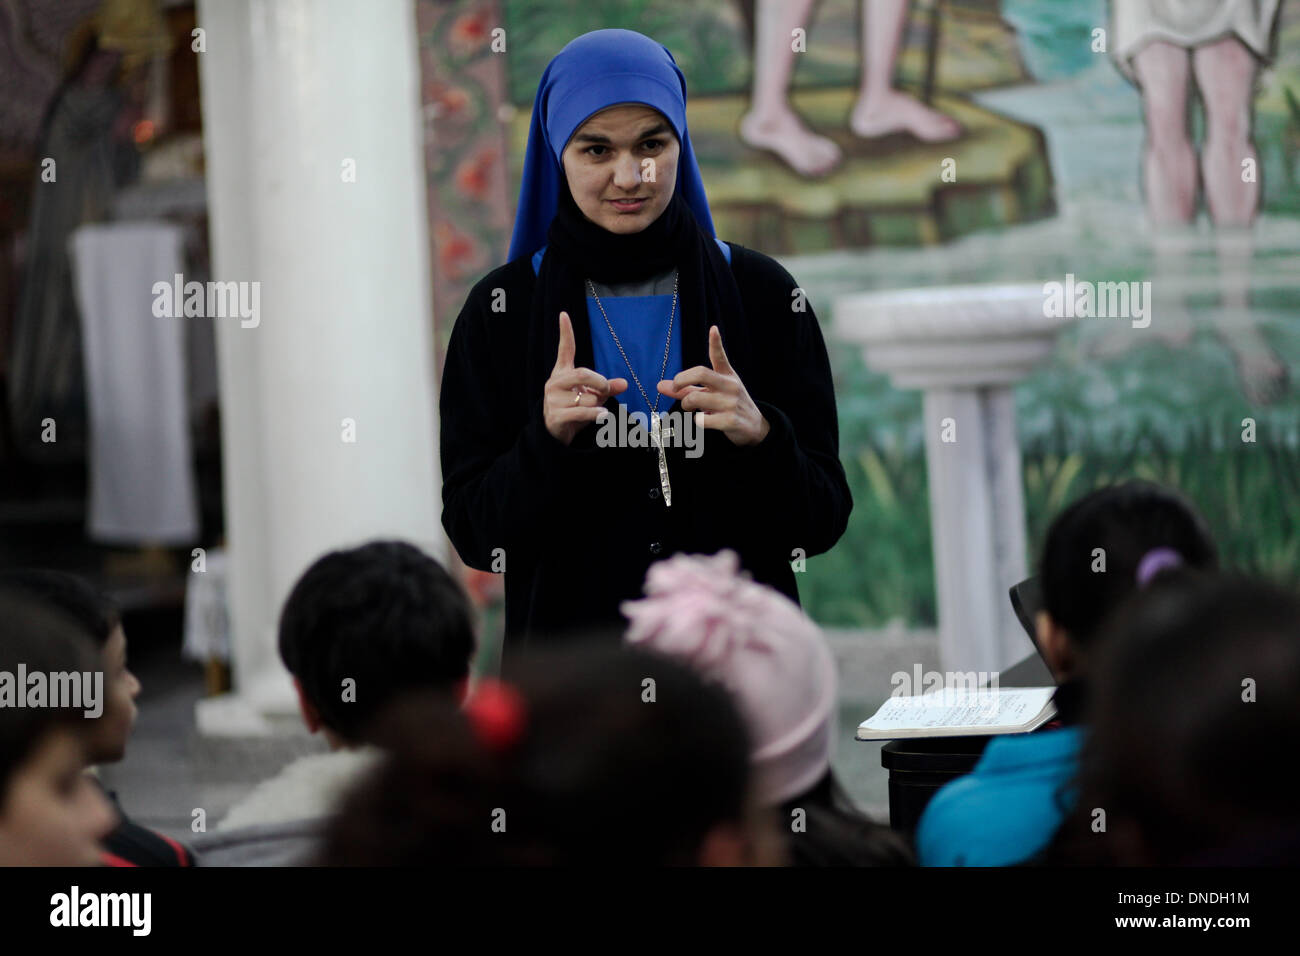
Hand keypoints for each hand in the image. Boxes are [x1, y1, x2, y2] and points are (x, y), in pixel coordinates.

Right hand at [543, 311, 627, 445]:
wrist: (555, 433)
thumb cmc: (574, 409)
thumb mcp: (592, 396)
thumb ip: (607, 388)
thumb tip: (624, 383)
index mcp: (562, 373)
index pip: (565, 350)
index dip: (565, 332)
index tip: (564, 314)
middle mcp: (555, 383)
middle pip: (582, 373)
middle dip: (600, 382)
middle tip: (605, 390)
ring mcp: (553, 400)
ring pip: (585, 397)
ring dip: (597, 404)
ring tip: (595, 410)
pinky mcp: (556, 415)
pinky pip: (582, 411)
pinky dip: (596, 413)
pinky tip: (602, 415)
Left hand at [658, 325, 769, 445]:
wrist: (754, 426)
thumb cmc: (727, 405)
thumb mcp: (711, 393)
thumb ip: (686, 388)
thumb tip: (659, 385)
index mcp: (726, 375)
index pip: (720, 357)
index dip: (716, 342)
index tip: (713, 329)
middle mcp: (730, 386)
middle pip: (701, 373)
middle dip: (680, 380)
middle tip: (675, 388)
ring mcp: (731, 403)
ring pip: (695, 398)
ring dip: (686, 404)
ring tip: (691, 408)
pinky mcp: (730, 420)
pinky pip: (701, 419)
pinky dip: (697, 420)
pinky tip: (703, 420)